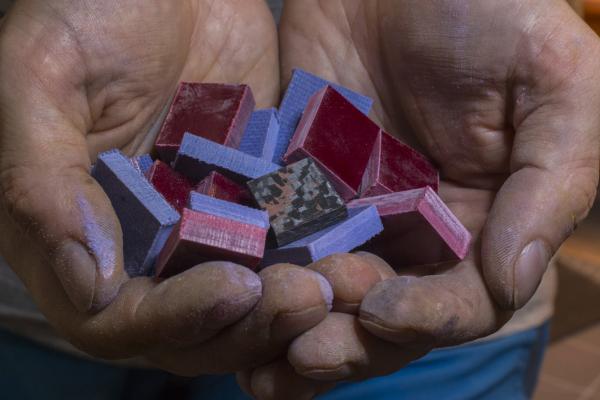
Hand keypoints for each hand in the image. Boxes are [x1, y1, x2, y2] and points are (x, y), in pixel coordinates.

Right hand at [0, 0, 331, 373]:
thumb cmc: (87, 9)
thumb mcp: (41, 77)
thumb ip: (40, 181)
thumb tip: (91, 283)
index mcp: (74, 233)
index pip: (116, 318)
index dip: (172, 319)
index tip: (232, 290)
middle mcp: (140, 246)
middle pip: (192, 325)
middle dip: (248, 324)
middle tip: (306, 299)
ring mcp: (201, 228)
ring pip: (244, 299)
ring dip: (287, 306)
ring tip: (332, 286)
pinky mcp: (252, 202)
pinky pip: (283, 247)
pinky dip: (312, 261)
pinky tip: (345, 256)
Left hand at [240, 0, 599, 396]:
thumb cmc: (489, 11)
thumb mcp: (554, 87)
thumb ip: (549, 185)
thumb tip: (518, 280)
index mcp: (484, 222)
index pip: (461, 300)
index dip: (427, 319)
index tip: (383, 312)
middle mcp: (418, 234)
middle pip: (386, 317)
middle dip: (349, 343)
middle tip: (303, 354)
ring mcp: (353, 216)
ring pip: (327, 298)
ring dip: (295, 335)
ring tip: (257, 367)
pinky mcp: (297, 191)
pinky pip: (277, 248)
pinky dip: (256, 284)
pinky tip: (230, 312)